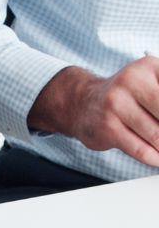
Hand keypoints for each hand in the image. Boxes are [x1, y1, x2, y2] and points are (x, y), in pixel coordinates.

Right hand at [29, 59, 158, 166]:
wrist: (77, 102)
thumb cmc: (120, 96)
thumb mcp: (148, 82)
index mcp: (148, 67)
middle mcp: (132, 81)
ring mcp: (117, 104)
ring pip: (154, 132)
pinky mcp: (106, 127)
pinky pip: (135, 146)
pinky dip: (149, 156)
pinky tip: (156, 160)